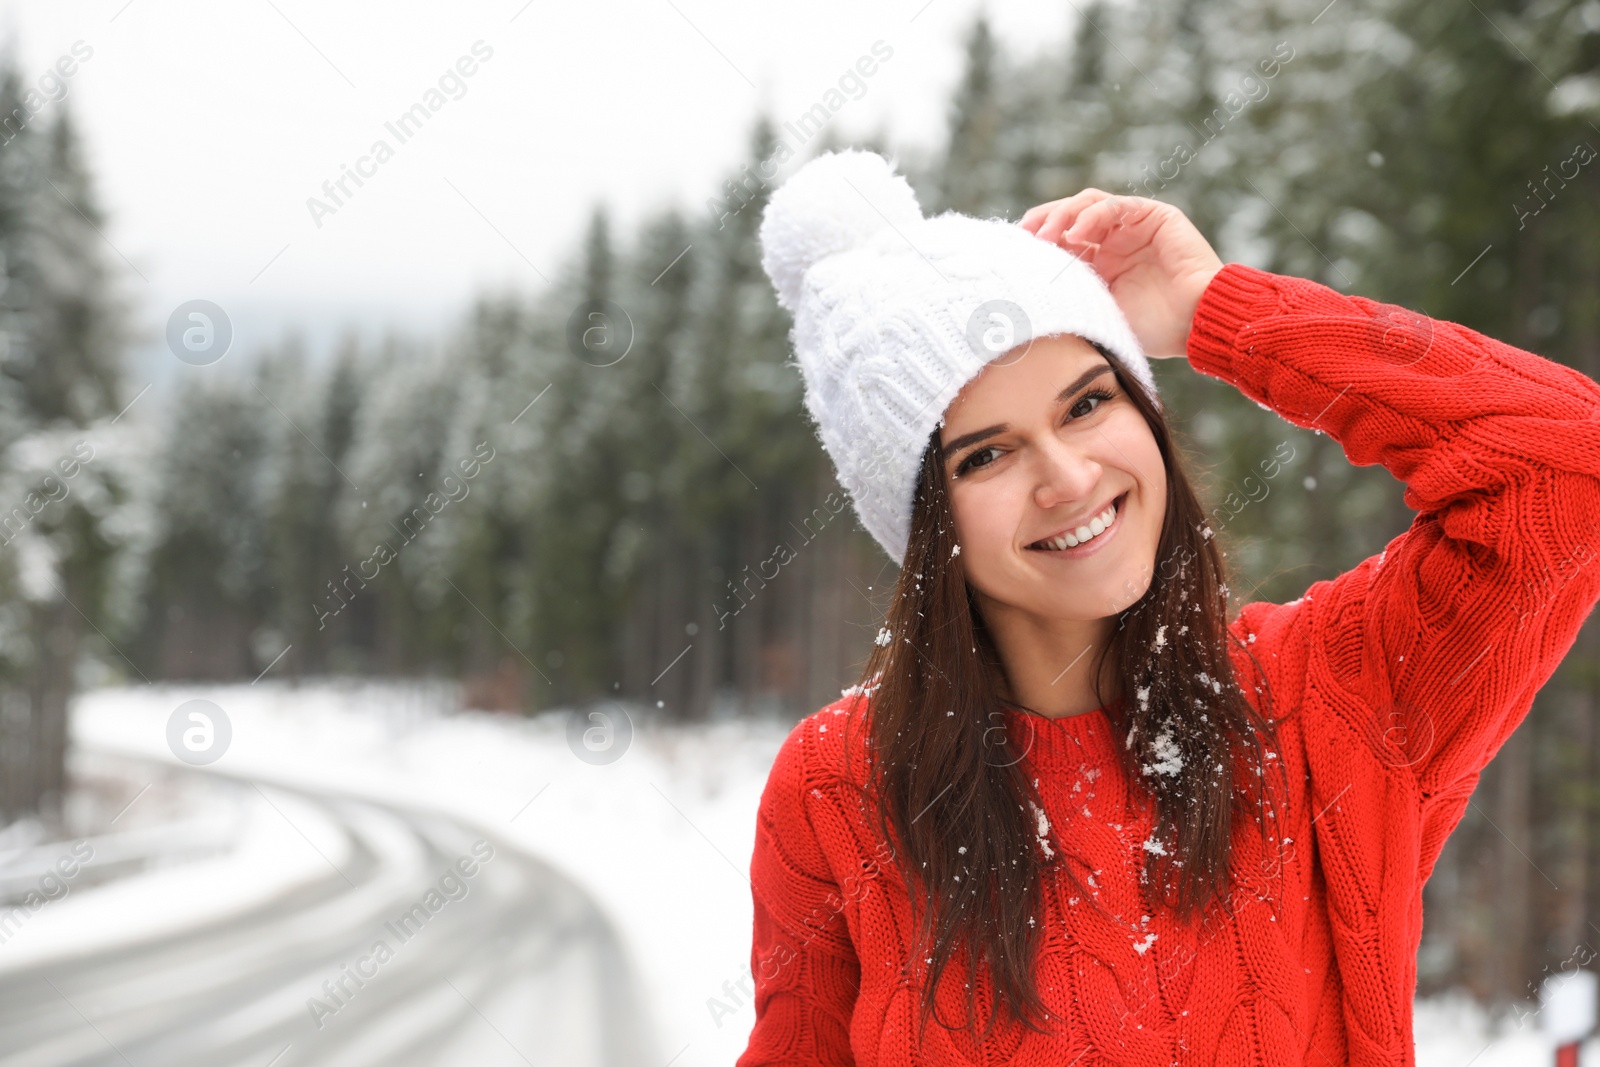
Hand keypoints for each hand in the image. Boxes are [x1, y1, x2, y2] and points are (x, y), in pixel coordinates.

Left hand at [1018, 191, 1223, 358]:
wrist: (1196, 325)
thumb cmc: (1151, 330)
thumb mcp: (1097, 312)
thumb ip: (1070, 295)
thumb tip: (1024, 294)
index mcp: (1099, 264)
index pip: (1060, 240)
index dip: (1036, 241)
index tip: (1013, 253)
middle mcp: (1114, 241)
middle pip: (1069, 218)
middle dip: (1043, 223)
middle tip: (1024, 238)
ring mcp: (1134, 226)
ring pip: (1088, 205)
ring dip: (1063, 216)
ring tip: (1046, 235)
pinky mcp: (1155, 216)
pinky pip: (1116, 207)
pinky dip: (1093, 215)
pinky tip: (1076, 234)